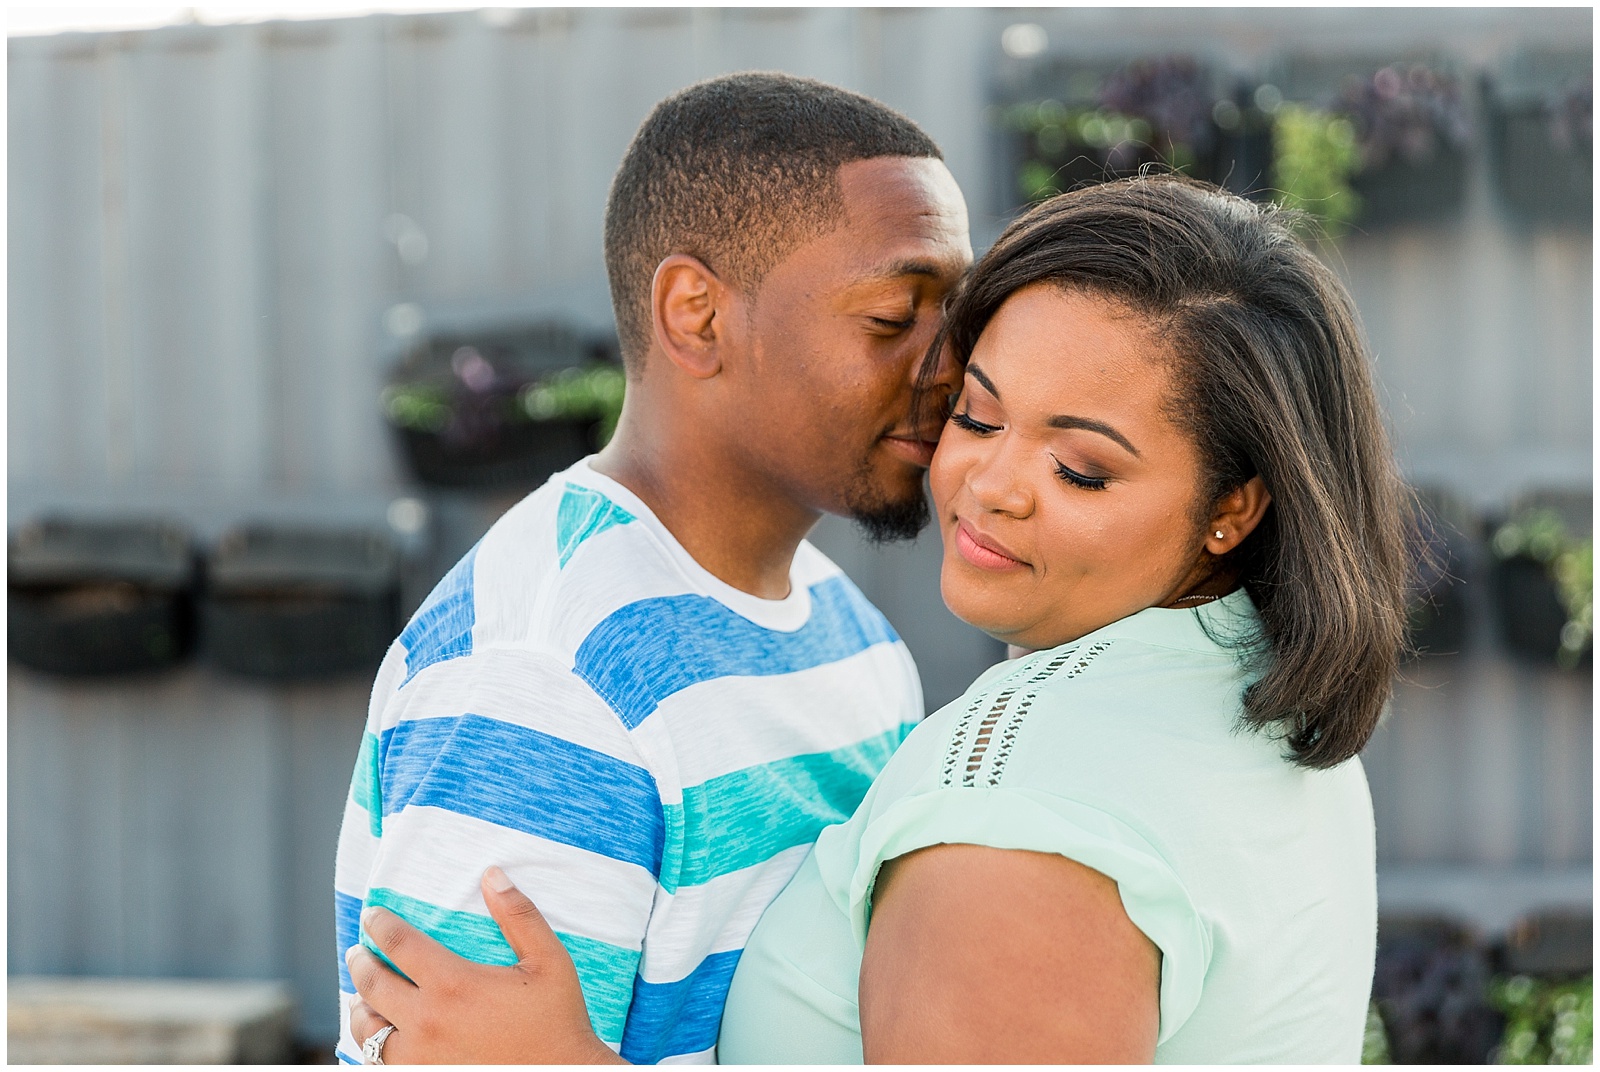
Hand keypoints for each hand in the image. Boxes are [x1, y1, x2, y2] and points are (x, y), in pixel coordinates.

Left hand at [346, 866, 624, 1063]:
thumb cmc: (556, 1020)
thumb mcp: (549, 960)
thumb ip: (519, 915)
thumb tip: (493, 875)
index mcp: (453, 984)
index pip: (400, 944)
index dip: (381, 925)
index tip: (373, 916)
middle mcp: (427, 1021)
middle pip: (373, 985)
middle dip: (361, 963)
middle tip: (358, 952)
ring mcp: (421, 1057)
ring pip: (368, 1031)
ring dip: (359, 1008)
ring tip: (358, 997)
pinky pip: (381, 1063)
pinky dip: (373, 1046)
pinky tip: (379, 1037)